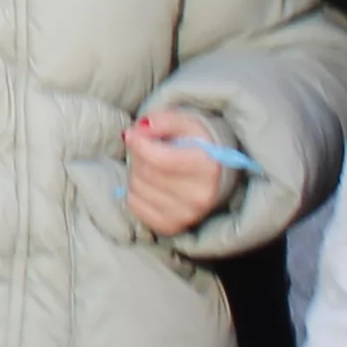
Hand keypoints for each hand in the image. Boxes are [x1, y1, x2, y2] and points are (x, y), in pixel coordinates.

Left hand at [122, 110, 236, 238]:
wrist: (214, 174)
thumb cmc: (197, 144)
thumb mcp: (186, 123)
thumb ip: (163, 120)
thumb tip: (140, 128)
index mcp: (208, 167)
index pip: (161, 159)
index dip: (139, 144)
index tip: (132, 134)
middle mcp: (200, 196)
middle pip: (146, 173)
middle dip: (138, 156)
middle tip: (145, 148)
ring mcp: (186, 215)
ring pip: (137, 188)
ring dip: (135, 173)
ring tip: (151, 166)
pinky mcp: (171, 226)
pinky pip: (134, 205)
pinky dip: (135, 192)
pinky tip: (150, 184)